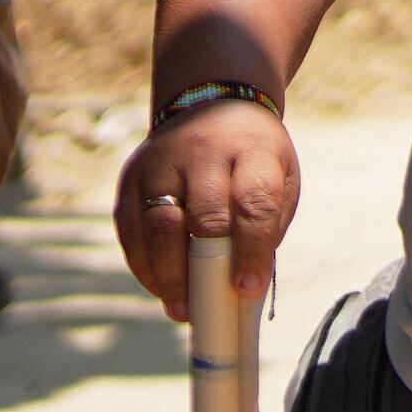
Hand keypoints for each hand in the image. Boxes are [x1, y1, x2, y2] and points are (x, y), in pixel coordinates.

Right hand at [115, 96, 296, 320]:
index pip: (254, 202)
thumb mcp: (280, 178)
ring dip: (168, 274)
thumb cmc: (253, 157)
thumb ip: (268, 226)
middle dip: (206, 269)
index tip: (247, 288)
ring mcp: (161, 163)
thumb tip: (246, 285)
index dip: (252, 249)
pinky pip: (131, 229)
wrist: (213, 103)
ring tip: (181, 308)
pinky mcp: (130, 178)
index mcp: (252, 149)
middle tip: (209, 308)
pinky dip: (144, 265)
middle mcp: (203, 152)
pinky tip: (160, 288)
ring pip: (158, 225)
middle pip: (203, 215)